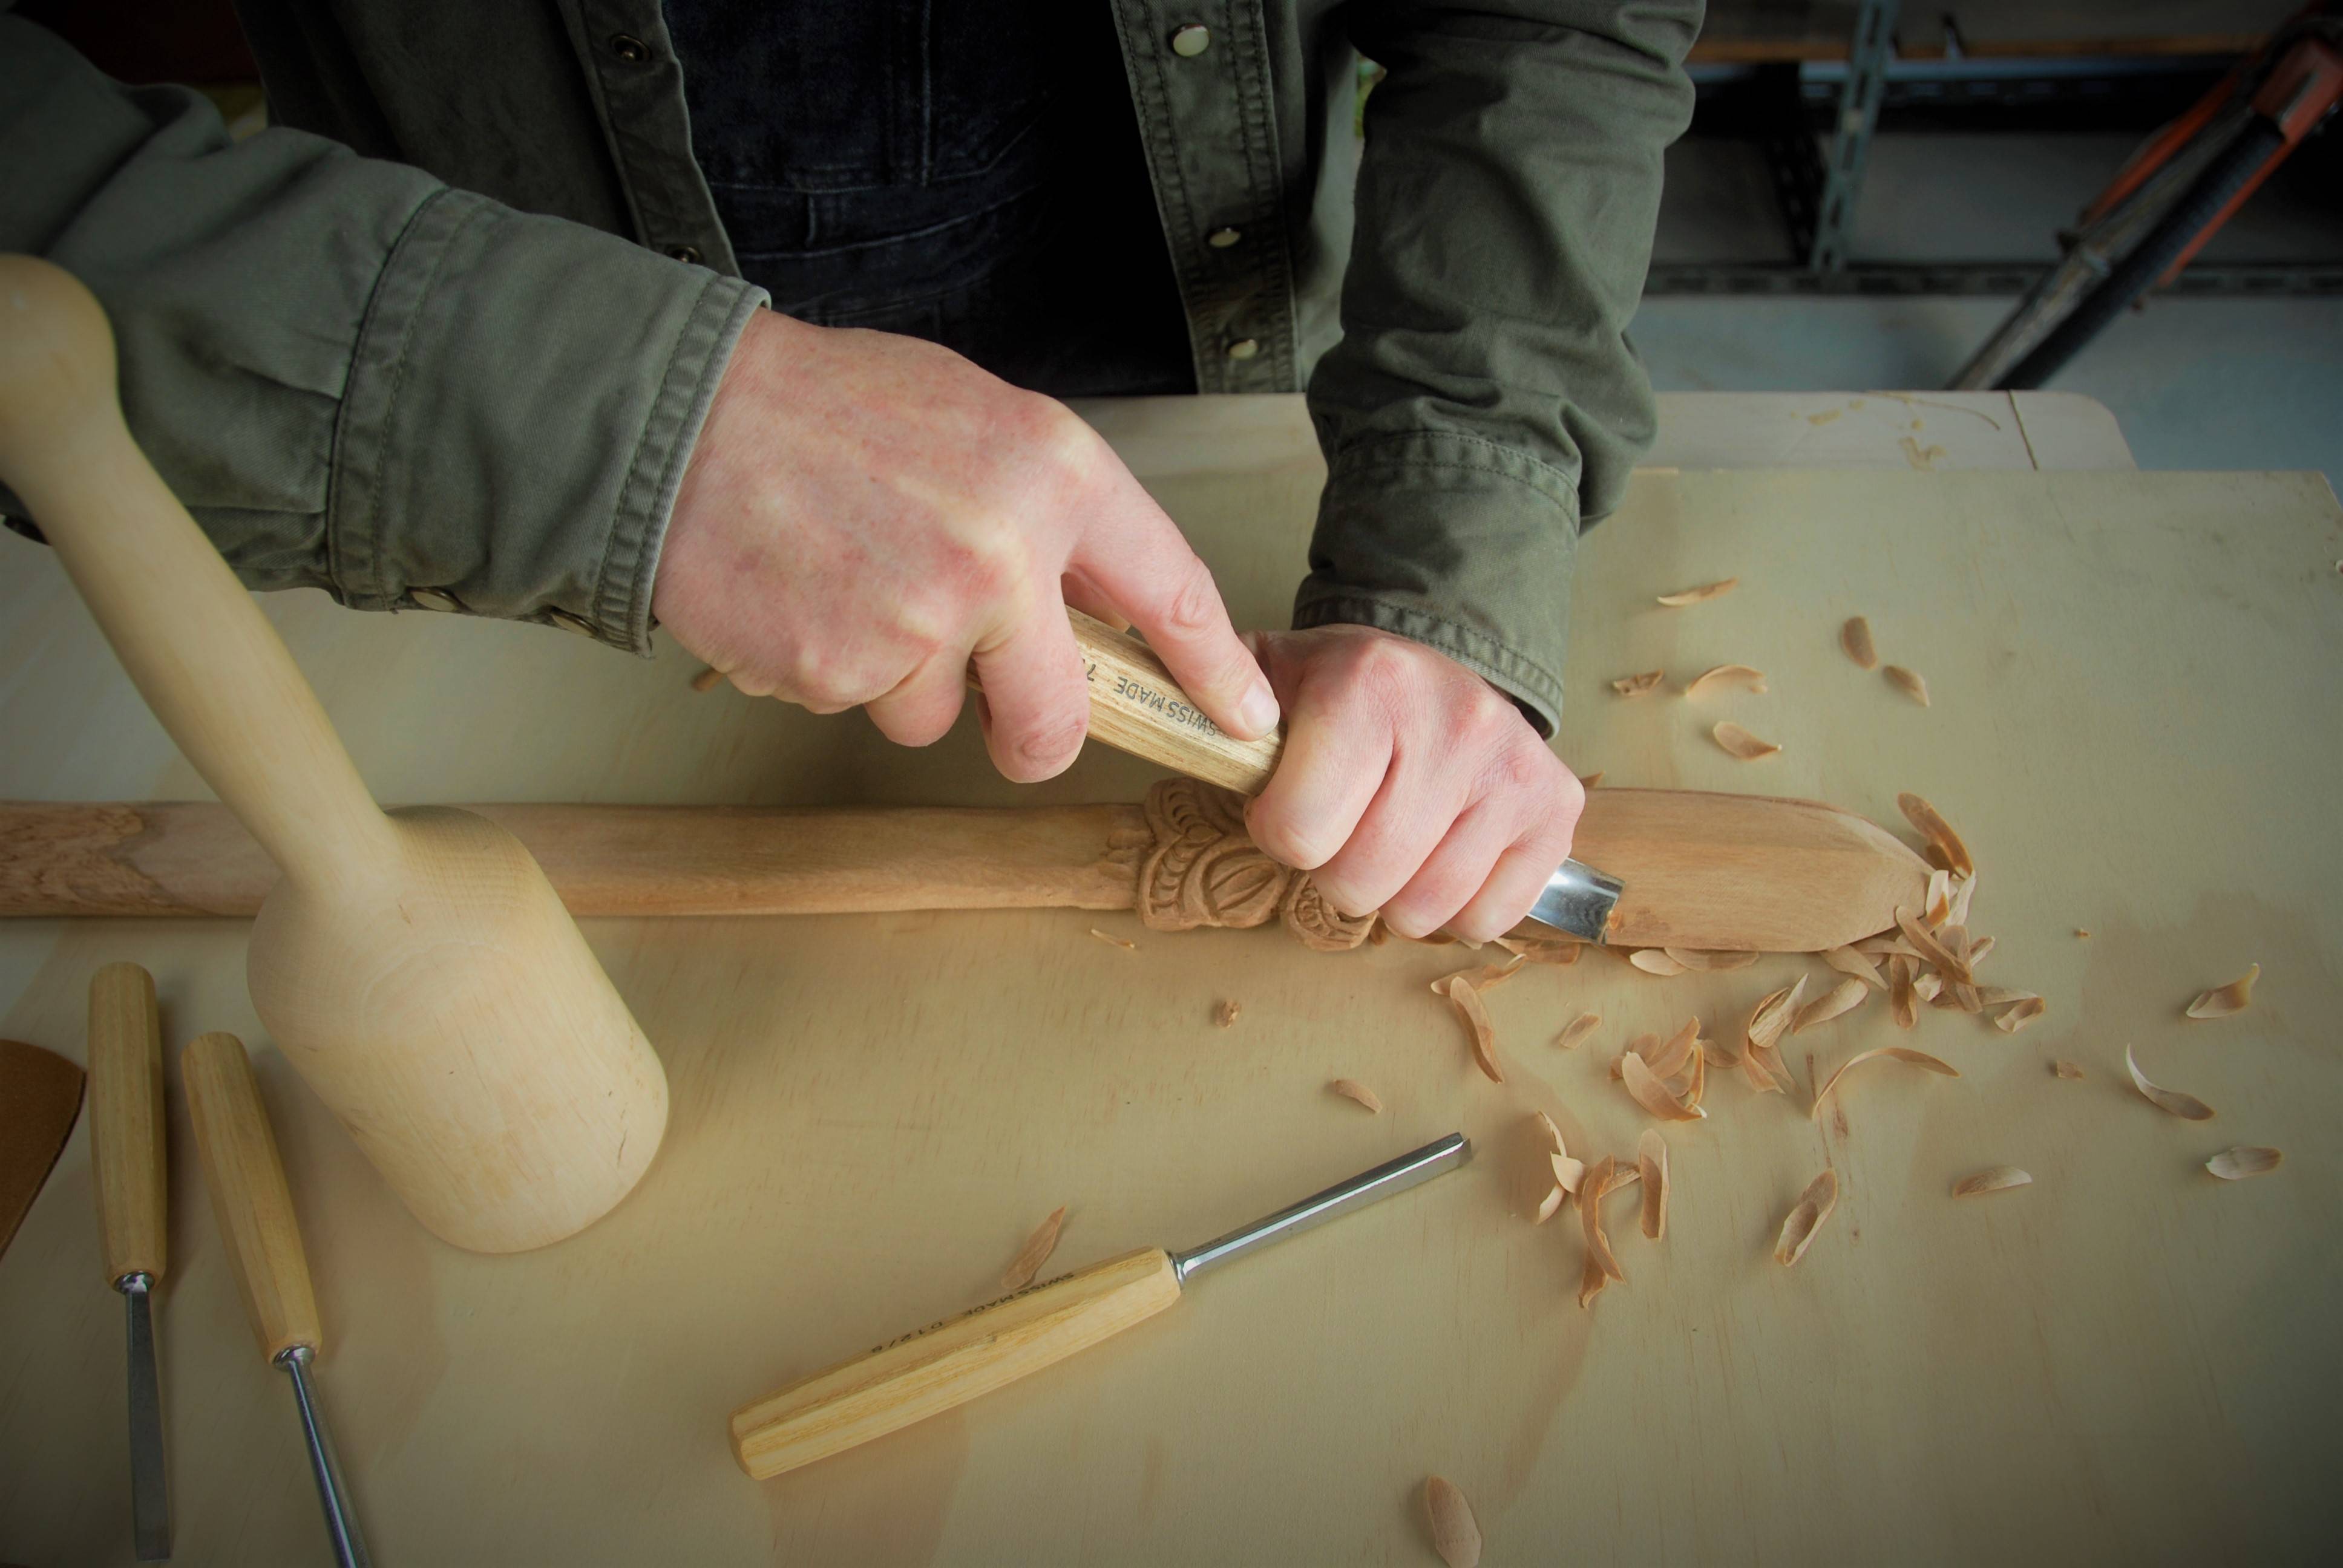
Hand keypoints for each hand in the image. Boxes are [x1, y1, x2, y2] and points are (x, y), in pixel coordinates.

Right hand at [653, 310, 1278, 779]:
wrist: (682, 420)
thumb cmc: (828, 410)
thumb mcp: (975, 418)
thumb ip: (1050, 508)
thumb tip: (1105, 605)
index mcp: (1053, 475)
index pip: (1172, 591)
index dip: (1213, 670)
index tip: (1243, 718)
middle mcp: (1002, 556)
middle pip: (1061, 717)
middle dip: (1034, 735)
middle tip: (1006, 717)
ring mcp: (921, 622)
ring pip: (940, 716)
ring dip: (903, 679)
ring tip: (851, 584)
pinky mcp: (841, 671)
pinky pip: (861, 706)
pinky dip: (834, 670)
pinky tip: (804, 596)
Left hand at [1240, 626, 1582, 941]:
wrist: (1433, 668)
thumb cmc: (1338, 691)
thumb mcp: (1267, 677)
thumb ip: (1214, 708)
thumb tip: (1169, 728)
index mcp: (1369, 683)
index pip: (1296, 831)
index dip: (1278, 833)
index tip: (1287, 805)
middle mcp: (1453, 719)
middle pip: (1357, 881)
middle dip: (1333, 870)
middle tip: (1342, 828)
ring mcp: (1512, 767)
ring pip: (1423, 910)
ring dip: (1391, 895)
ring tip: (1389, 840)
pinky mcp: (1556, 808)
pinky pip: (1486, 918)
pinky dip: (1454, 909)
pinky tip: (1441, 854)